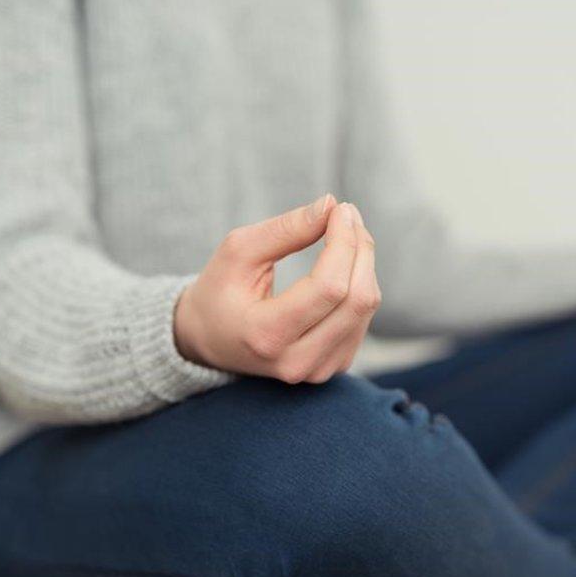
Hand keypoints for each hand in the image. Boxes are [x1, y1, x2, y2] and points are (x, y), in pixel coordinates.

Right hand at [174, 195, 380, 383]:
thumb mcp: (238, 252)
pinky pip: (362, 318)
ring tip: (344, 233)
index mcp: (266, 336)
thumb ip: (284, 230)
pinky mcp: (333, 367)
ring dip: (363, 263)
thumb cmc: (220, 291)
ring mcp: (318, 370)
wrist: (210, 341)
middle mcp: (296, 362)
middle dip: (360, 248)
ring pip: (365, 308)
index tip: (340, 209)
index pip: (328, 287)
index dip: (344, 242)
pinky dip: (359, 284)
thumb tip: (331, 206)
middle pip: (356, 299)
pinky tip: (342, 265)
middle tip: (346, 214)